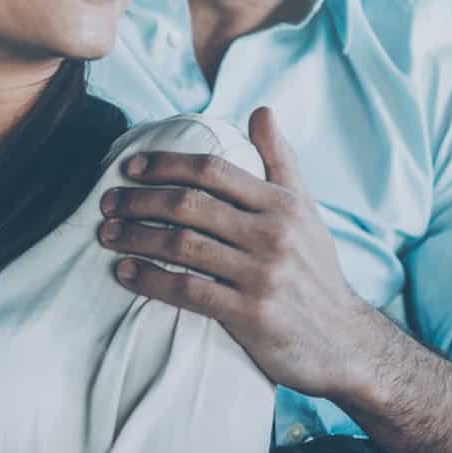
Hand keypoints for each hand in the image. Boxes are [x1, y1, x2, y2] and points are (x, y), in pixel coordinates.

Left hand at [97, 106, 388, 398]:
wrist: (345, 343)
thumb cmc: (316, 271)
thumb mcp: (306, 210)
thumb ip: (281, 160)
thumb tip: (262, 110)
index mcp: (282, 204)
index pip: (213, 171)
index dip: (166, 164)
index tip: (130, 166)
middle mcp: (273, 234)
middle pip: (190, 205)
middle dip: (139, 200)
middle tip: (107, 202)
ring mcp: (262, 274)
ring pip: (182, 245)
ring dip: (136, 237)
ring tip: (106, 234)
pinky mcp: (252, 314)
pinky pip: (188, 290)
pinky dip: (151, 279)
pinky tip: (126, 273)